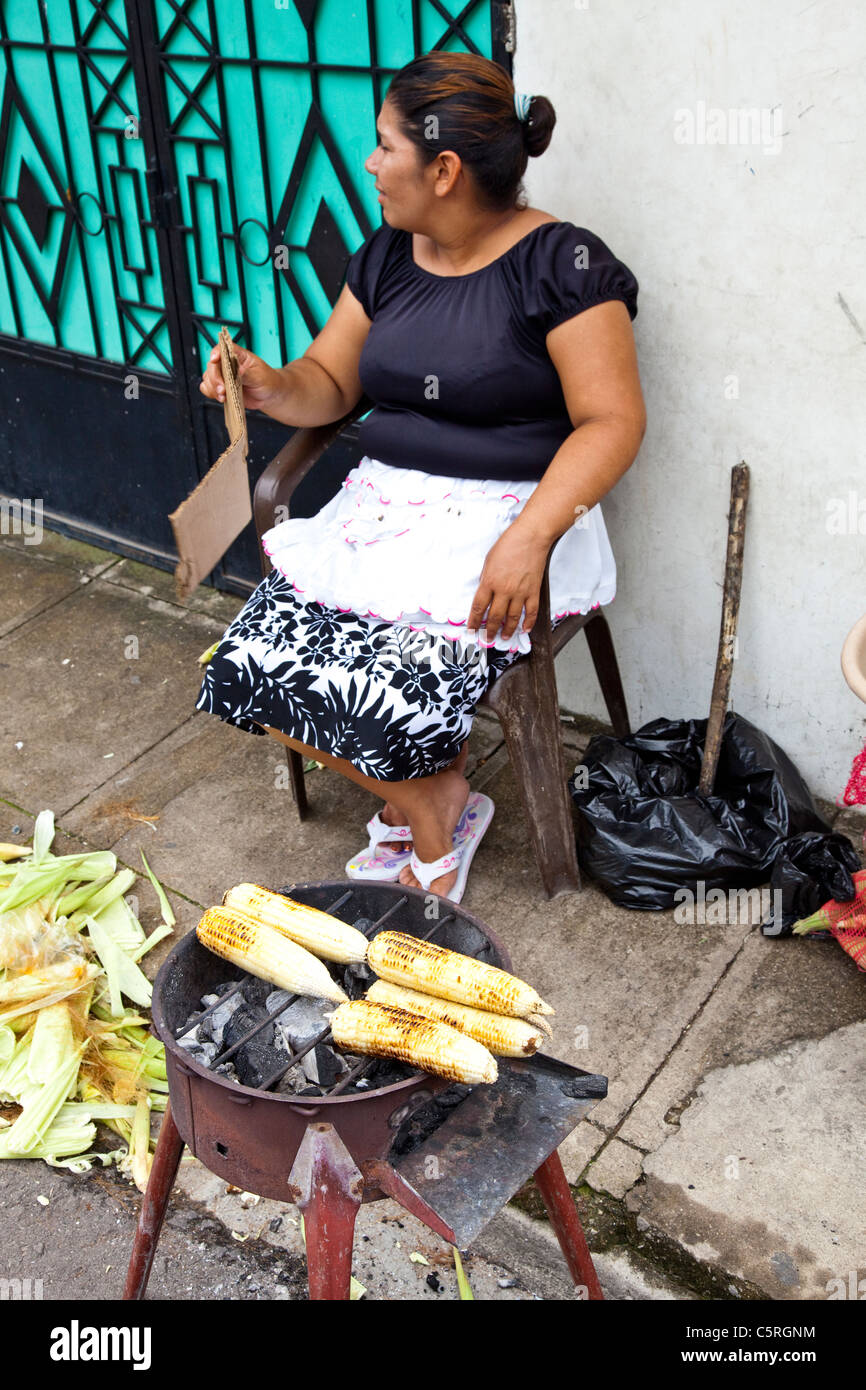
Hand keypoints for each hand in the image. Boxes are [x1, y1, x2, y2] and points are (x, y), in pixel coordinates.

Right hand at [198, 342, 279, 411]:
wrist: (269, 396)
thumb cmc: (267, 381)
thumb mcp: (260, 376)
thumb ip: (247, 374)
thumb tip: (238, 371)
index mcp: (238, 355)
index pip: (223, 348)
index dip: (216, 352)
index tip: (215, 359)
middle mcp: (228, 364)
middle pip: (212, 366)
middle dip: (215, 378)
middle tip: (222, 389)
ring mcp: (224, 376)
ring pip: (208, 378)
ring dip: (212, 388)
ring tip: (223, 396)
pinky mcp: (222, 388)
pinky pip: (208, 388)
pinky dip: (211, 393)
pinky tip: (221, 398)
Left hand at [466, 522, 548, 642]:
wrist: (530, 537)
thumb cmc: (509, 544)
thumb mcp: (488, 561)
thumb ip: (486, 578)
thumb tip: (485, 592)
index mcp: (490, 581)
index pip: (479, 607)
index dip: (474, 621)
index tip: (472, 629)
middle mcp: (504, 590)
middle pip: (495, 616)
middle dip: (489, 630)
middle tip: (487, 638)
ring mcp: (520, 592)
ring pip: (512, 618)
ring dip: (507, 630)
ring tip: (503, 637)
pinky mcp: (533, 591)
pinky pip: (531, 611)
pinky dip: (528, 622)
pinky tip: (524, 629)